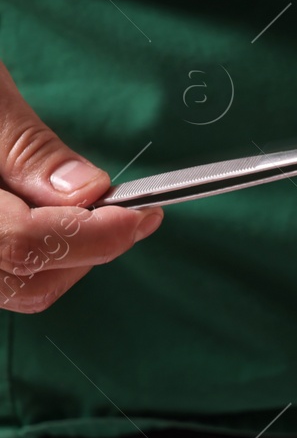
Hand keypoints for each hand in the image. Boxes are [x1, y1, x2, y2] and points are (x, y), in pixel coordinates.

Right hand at [0, 60, 159, 312]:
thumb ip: (25, 149)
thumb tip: (86, 192)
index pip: (23, 245)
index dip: (94, 236)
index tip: (143, 214)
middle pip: (21, 281)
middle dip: (84, 250)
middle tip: (127, 213)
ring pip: (9, 288)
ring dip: (61, 257)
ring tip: (85, 212)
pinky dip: (30, 256)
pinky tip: (47, 217)